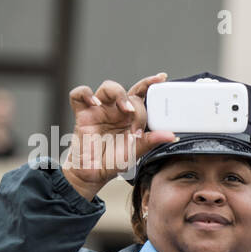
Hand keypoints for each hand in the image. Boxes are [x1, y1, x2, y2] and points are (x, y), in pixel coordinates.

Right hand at [61, 72, 175, 199]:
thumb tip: (171, 135)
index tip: (162, 78)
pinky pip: (79, 95)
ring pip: (107, 87)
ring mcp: (99, 110)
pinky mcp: (82, 114)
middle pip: (127, 91)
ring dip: (118, 93)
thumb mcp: (136, 152)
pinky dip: (86, 94)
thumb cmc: (114, 161)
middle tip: (137, 121)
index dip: (150, 84)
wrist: (94, 173)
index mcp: (130, 117)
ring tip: (125, 109)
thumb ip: (151, 141)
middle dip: (136, 104)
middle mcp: (116, 110)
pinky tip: (94, 103)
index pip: (141, 95)